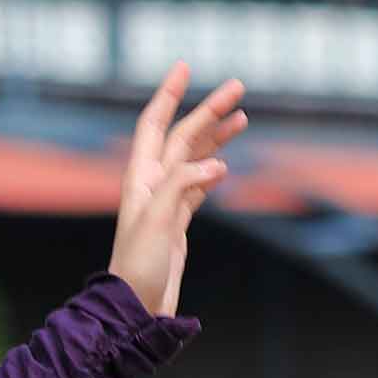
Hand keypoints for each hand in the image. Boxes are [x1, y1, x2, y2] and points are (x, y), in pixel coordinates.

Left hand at [107, 64, 244, 318]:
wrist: (136, 310)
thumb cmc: (138, 269)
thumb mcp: (156, 223)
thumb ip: (182, 187)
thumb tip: (216, 164)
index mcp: (141, 179)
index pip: (154, 125)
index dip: (169, 95)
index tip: (185, 67)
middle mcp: (152, 186)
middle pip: (183, 137)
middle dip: (208, 110)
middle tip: (238, 87)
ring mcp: (166, 204)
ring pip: (194, 159)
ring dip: (216, 136)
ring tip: (242, 116)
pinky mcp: (178, 224)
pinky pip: (198, 186)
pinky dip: (213, 169)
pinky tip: (227, 158)